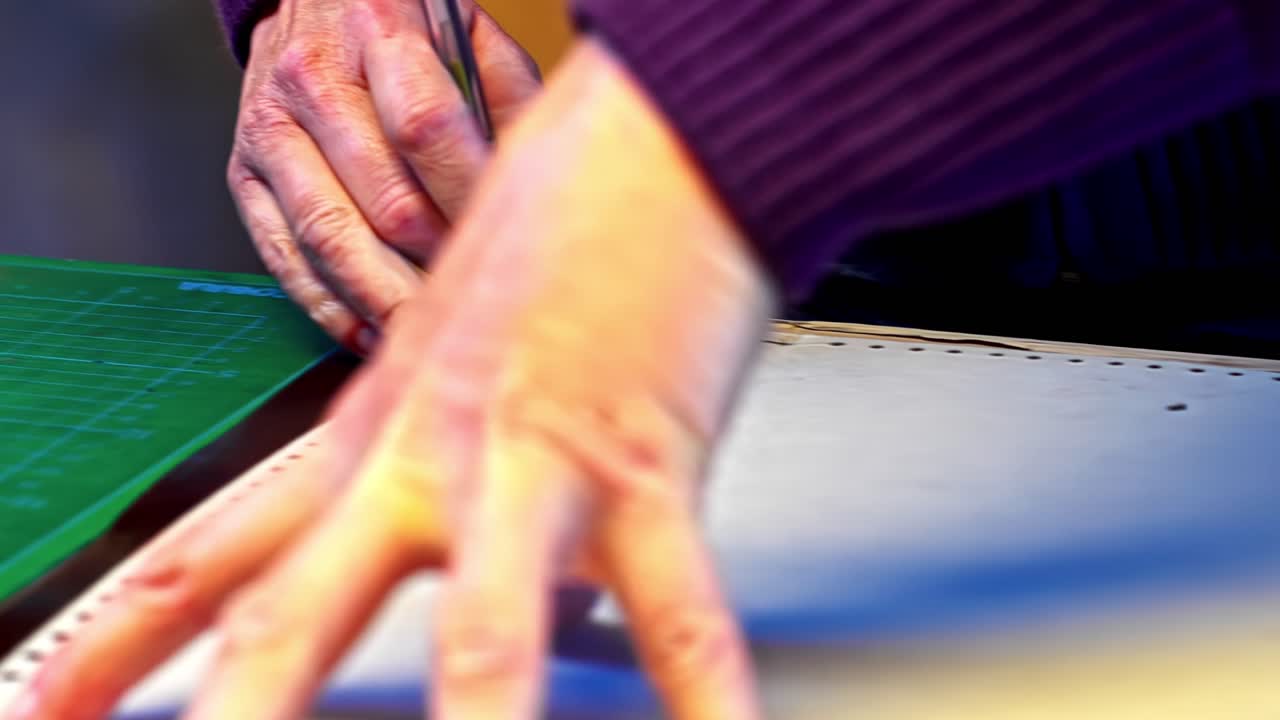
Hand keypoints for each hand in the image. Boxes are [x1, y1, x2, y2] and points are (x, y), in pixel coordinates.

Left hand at [10, 38, 772, 719]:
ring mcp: (530, 466)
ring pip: (487, 632)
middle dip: (234, 712)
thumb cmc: (558, 242)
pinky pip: (680, 606)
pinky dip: (705, 693)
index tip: (52, 708)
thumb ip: (423, 469)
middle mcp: (425, 460)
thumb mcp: (450, 359)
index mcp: (368, 436)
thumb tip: (444, 562)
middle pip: (298, 611)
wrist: (657, 144)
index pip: (211, 550)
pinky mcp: (640, 464)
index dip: (116, 639)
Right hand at [228, 0, 539, 352]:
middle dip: (438, 263)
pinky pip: (286, 259)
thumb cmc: (402, 23)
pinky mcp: (246, 177)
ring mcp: (269, 133)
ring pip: (331, 241)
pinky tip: (373, 333)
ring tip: (430, 334)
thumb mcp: (470, 34)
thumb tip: (537, 189)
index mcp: (378, 33)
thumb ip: (510, 100)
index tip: (505, 241)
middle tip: (480, 301)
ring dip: (387, 300)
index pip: (426, 130)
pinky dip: (332, 308)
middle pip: (384, 201)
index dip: (467, 197)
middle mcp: (312, 82)